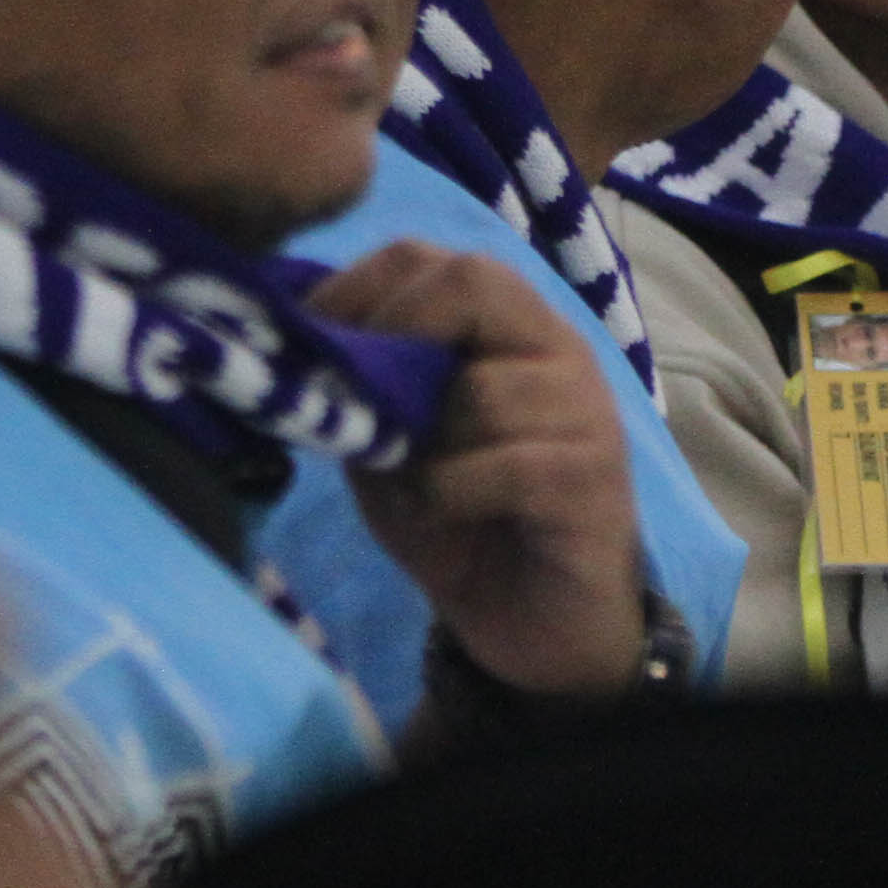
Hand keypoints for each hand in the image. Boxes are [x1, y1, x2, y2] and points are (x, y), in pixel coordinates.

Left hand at [313, 242, 651, 695]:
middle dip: (395, 335)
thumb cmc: (461, 523)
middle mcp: (559, 351)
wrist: (539, 627)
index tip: (312, 345)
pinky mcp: (592, 480)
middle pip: (474, 282)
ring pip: (480, 391)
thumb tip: (296, 349)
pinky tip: (446, 516)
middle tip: (364, 403)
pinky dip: (450, 494)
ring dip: (424, 443)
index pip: (436, 260)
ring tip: (416, 483)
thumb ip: (362, 393)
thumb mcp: (391, 447)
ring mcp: (585, 412)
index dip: (360, 288)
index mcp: (510, 329)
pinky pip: (502, 465)